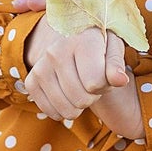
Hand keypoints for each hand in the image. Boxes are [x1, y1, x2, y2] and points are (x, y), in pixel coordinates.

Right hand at [10, 0, 145, 141]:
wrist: (69, 39)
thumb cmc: (97, 45)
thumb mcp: (113, 48)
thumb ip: (117, 65)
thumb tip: (120, 80)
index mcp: (81, 40)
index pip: (95, 83)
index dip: (105, 84)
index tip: (104, 72)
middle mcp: (56, 52)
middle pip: (82, 99)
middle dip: (92, 96)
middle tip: (91, 81)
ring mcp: (40, 67)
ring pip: (67, 110)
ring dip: (78, 104)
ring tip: (80, 86)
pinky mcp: (31, 82)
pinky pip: (52, 112)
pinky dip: (63, 109)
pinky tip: (67, 94)